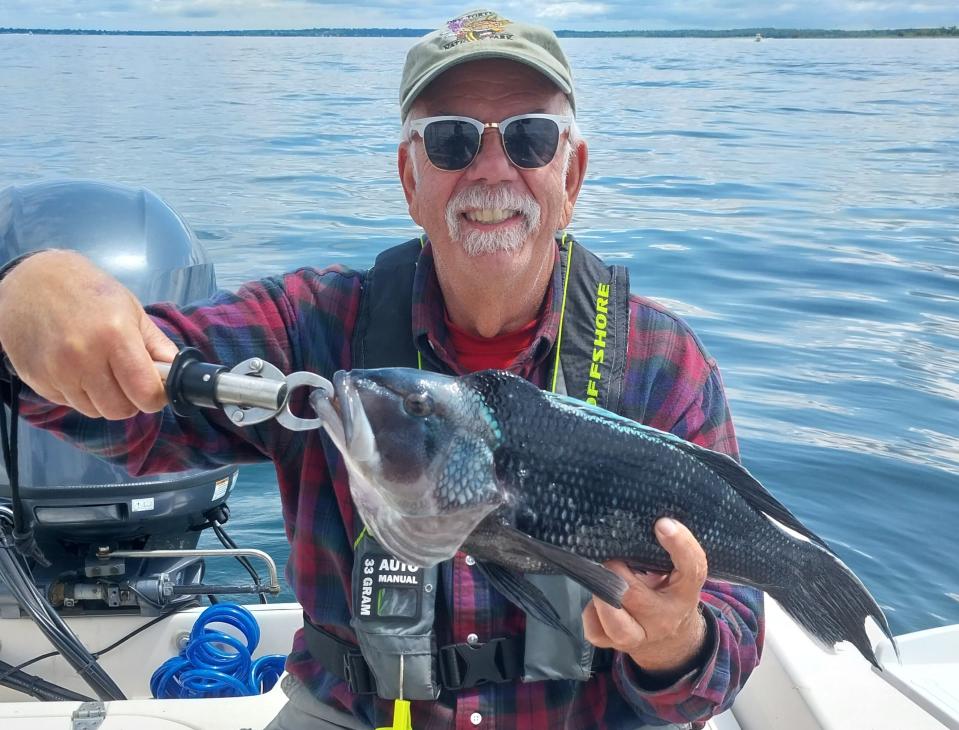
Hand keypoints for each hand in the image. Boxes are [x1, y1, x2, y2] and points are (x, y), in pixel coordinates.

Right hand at [0, 250, 177, 418]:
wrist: (32, 282)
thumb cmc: (90, 293)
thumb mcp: (132, 311)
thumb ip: (158, 346)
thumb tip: (179, 375)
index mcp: (115, 337)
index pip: (146, 394)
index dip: (156, 397)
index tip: (155, 388)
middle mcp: (84, 358)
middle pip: (120, 410)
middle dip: (130, 400)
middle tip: (127, 379)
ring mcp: (57, 372)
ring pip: (95, 412)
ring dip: (103, 398)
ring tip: (99, 368)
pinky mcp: (37, 380)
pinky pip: (69, 404)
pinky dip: (78, 393)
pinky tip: (75, 367)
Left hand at [582, 517, 708, 676]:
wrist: (674, 641)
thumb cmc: (671, 593)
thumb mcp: (679, 574)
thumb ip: (665, 553)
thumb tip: (635, 522)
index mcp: (685, 593)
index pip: (691, 569)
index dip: (679, 545)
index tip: (662, 523)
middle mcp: (664, 618)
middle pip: (635, 594)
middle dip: (615, 570)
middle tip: (611, 556)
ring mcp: (640, 636)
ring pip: (615, 621)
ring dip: (601, 595)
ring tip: (600, 579)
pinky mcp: (616, 645)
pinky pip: (596, 632)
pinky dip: (590, 614)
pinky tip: (596, 602)